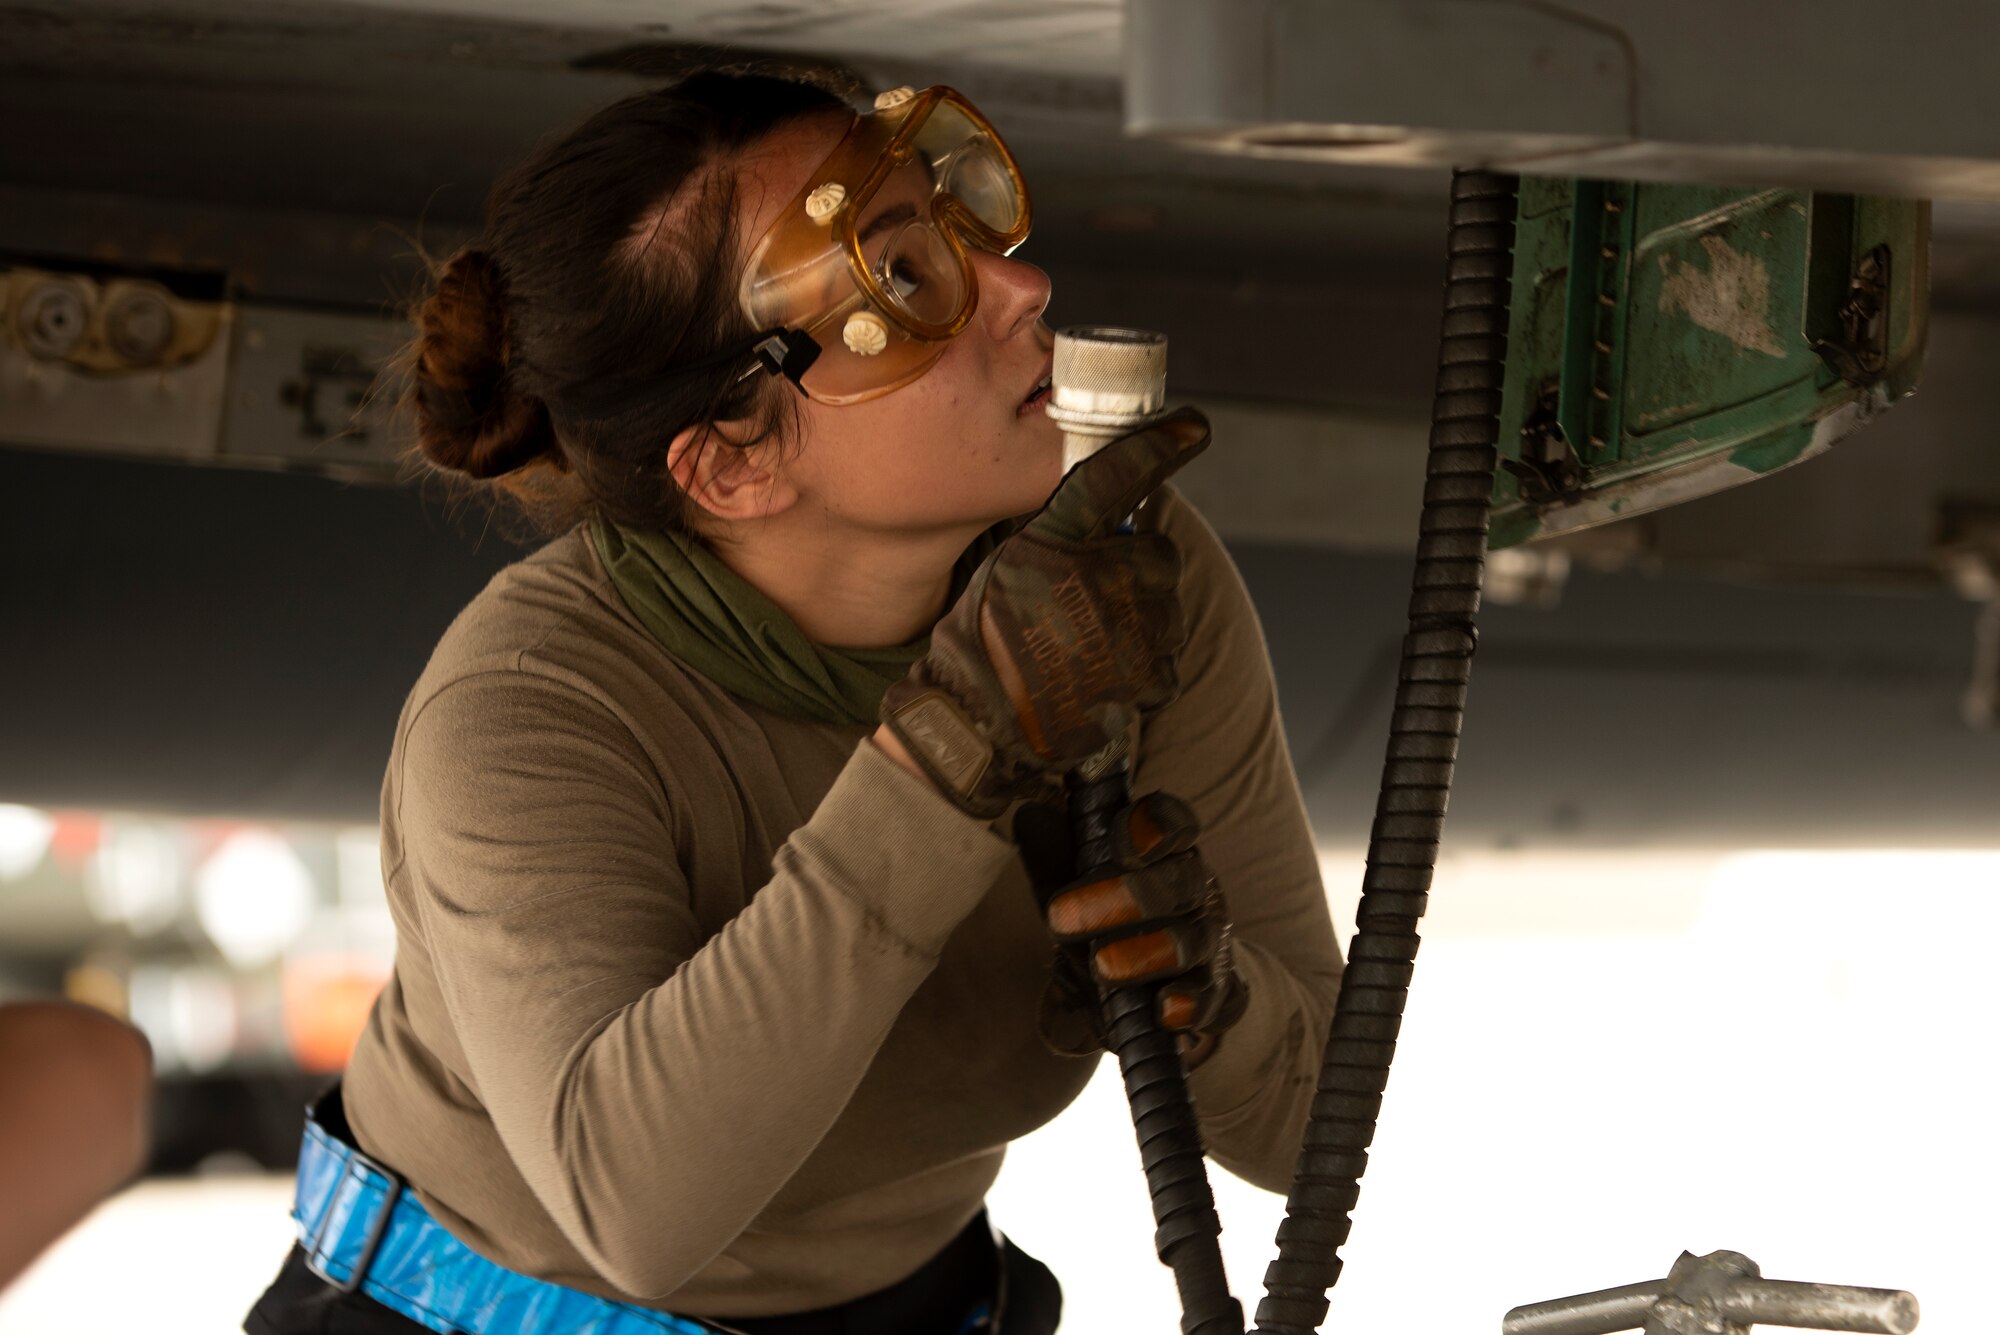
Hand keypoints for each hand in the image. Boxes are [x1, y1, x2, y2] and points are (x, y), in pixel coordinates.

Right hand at [881, 407, 1209, 817]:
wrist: (977, 720)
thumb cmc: (983, 641)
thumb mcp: (1008, 561)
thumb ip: (1064, 529)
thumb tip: (1114, 510)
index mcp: (1061, 539)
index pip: (1120, 475)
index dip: (1163, 445)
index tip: (1192, 425)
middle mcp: (1101, 575)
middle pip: (1159, 556)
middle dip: (1138, 575)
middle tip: (1092, 599)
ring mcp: (1130, 629)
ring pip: (1168, 613)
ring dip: (1144, 625)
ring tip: (1089, 646)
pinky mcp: (1147, 678)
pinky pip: (1166, 663)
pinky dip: (1145, 672)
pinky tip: (1102, 677)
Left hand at [1015, 792, 1249, 1058]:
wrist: (1153, 988)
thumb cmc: (1109, 920)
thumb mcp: (1075, 886)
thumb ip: (1055, 856)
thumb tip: (1028, 817)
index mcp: (1164, 852)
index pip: (1172, 823)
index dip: (1152, 827)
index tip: (1122, 848)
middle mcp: (1195, 892)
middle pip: (1180, 882)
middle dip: (1126, 896)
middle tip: (1061, 917)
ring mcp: (1208, 943)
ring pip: (1193, 940)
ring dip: (1148, 951)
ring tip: (1102, 966)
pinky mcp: (1214, 994)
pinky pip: (1212, 998)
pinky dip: (1190, 1004)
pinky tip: (1164, 1010)